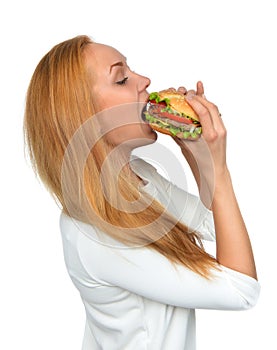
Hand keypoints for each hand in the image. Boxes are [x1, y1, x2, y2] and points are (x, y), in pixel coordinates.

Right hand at [172, 82, 227, 205]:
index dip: (195, 101)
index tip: (186, 96)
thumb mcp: (186, 148)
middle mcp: (218, 131)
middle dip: (199, 97)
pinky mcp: (222, 131)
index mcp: (210, 136)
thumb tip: (169, 123)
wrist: (214, 174)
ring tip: (194, 94)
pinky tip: (204, 99)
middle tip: (187, 93)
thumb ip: (179, 134)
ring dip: (204, 100)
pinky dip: (208, 107)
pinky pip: (216, 115)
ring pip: (215, 109)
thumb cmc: (200, 166)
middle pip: (211, 107)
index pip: (204, 112)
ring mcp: (222, 130)